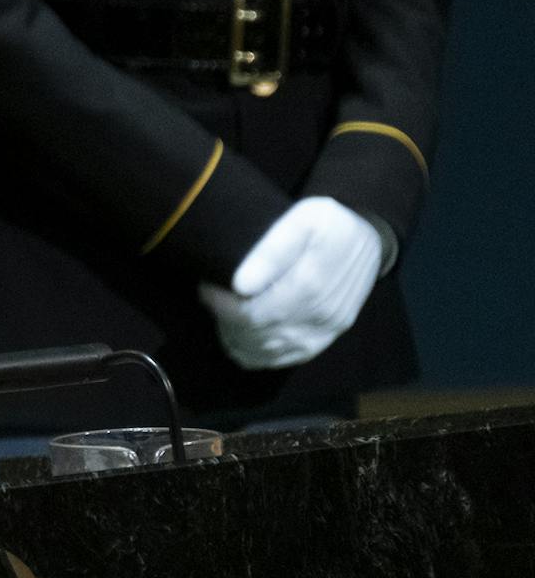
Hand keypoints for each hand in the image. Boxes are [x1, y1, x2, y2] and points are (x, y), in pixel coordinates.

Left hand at [198, 197, 383, 369]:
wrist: (369, 240)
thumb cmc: (330, 224)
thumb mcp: (303, 219)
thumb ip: (272, 249)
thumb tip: (240, 284)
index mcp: (311, 287)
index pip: (252, 314)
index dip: (222, 307)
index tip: (207, 288)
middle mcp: (320, 317)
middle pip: (257, 336)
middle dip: (226, 321)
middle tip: (213, 298)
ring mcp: (324, 332)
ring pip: (268, 352)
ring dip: (237, 338)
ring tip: (224, 314)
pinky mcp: (326, 339)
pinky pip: (284, 359)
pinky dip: (257, 353)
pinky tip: (242, 335)